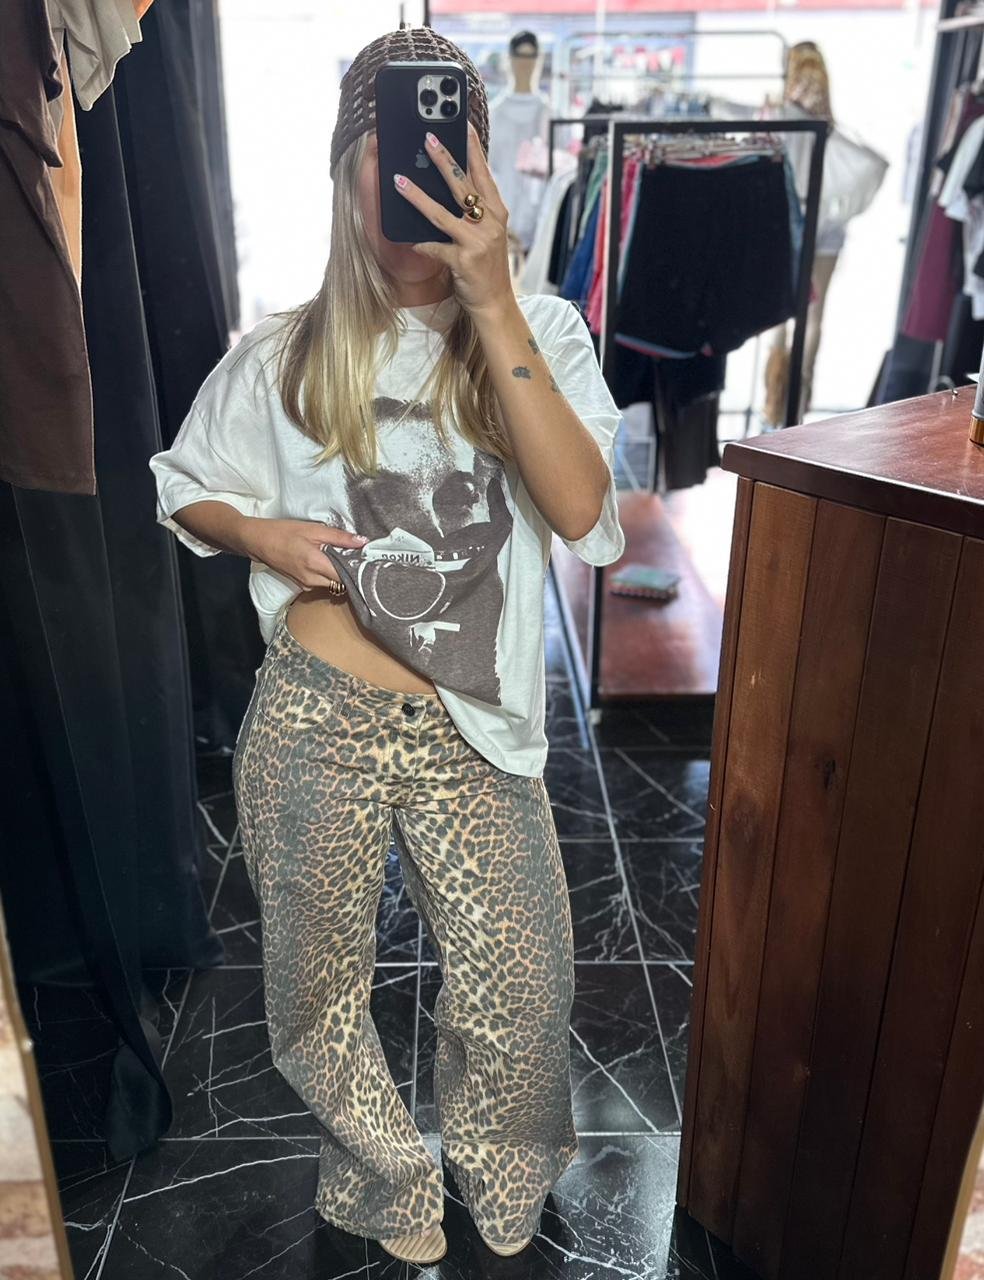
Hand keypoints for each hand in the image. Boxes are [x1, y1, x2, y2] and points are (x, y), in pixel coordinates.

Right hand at [246, 518, 367, 590]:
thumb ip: (340, 537)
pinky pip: (322, 583)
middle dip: (350, 571)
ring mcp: (306, 586)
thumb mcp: (314, 530)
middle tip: (357, 557)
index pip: (346, 576)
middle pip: (341, 582)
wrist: (258, 542)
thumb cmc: (283, 532)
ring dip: (339, 573)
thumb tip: (363, 541)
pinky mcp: (302, 586)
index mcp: (315, 564)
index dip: (358, 569)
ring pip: (332, 584)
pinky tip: (328, 562)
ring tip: (342, 557)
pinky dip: (328, 575)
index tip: (368, 561)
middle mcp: (312, 580)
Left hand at [394, 121, 512, 317]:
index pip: (484, 174)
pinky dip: (421, 244)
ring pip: (442, 213)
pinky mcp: (464, 261)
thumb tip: (450, 189)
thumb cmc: (487, 268)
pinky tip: (409, 240)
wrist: (495, 303)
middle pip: (463, 185)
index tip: (464, 126)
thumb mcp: (487, 235)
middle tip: (428, 138)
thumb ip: (474, 213)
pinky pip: (435, 247)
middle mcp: (490, 223)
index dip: (474, 149)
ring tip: (399, 181)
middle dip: (444, 160)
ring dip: (418, 196)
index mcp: (497, 213)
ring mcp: (477, 242)